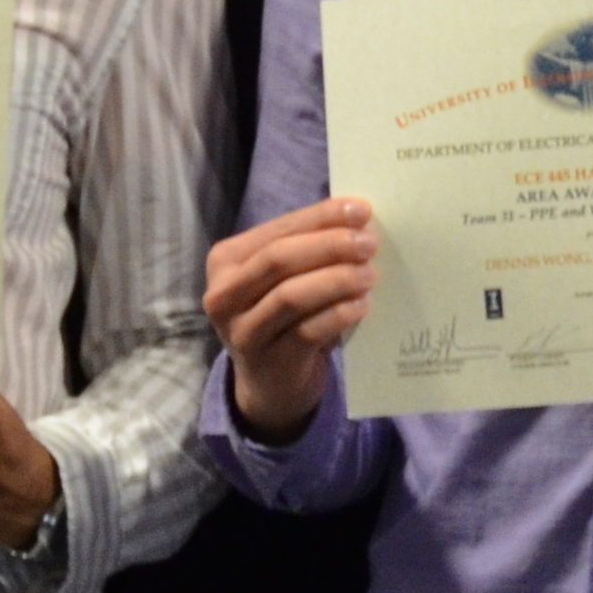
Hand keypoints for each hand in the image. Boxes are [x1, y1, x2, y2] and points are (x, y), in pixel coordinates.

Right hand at [202, 196, 377, 440]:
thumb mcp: (285, 279)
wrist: (271, 383)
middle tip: (369, 243)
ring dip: (336, 279)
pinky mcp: (267, 360)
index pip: (278, 230)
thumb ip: (307, 249)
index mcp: (225, 261)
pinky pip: (306, 331)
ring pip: (291, 295)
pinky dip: (338, 314)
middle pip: (279, 259)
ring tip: (369, 274)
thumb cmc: (283, 317)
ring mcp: (242, 330)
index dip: (320, 217)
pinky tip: (361, 305)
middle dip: (328, 246)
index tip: (361, 209)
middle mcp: (223, 294)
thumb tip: (357, 218)